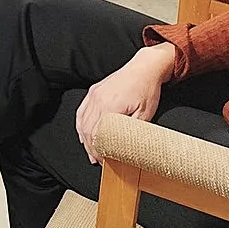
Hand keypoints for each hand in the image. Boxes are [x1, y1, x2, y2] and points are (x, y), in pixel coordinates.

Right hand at [74, 44, 175, 163]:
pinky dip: (81, 124)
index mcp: (109, 106)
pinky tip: (84, 133)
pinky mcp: (94, 91)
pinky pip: (82, 111)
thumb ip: (132, 132)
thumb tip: (125, 147)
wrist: (145, 68)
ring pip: (82, 121)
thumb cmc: (147, 88)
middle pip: (86, 130)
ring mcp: (94, 94)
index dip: (98, 150)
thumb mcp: (145, 115)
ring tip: (91, 151)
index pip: (96, 135)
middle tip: (97, 160)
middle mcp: (98, 99)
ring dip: (85, 138)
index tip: (103, 160)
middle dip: (91, 147)